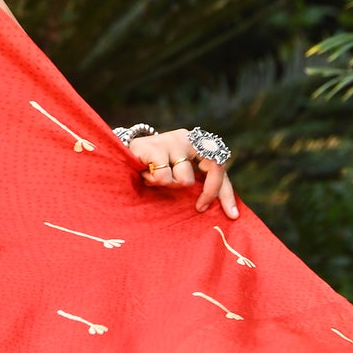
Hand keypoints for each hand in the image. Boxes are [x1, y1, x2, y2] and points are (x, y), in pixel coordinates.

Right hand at [122, 128, 237, 220]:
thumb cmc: (152, 167)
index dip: (226, 192)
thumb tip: (223, 211)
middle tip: (199, 208)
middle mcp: (188, 137)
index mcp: (197, 143)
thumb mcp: (177, 171)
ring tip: (155, 179)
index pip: (220, 166)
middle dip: (209, 192)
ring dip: (170, 186)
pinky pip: (163, 178)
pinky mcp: (154, 147)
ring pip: (184, 179)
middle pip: (214, 167)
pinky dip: (153, 182)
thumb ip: (196, 180)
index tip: (232, 215)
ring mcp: (171, 140)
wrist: (120, 152)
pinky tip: (144, 174)